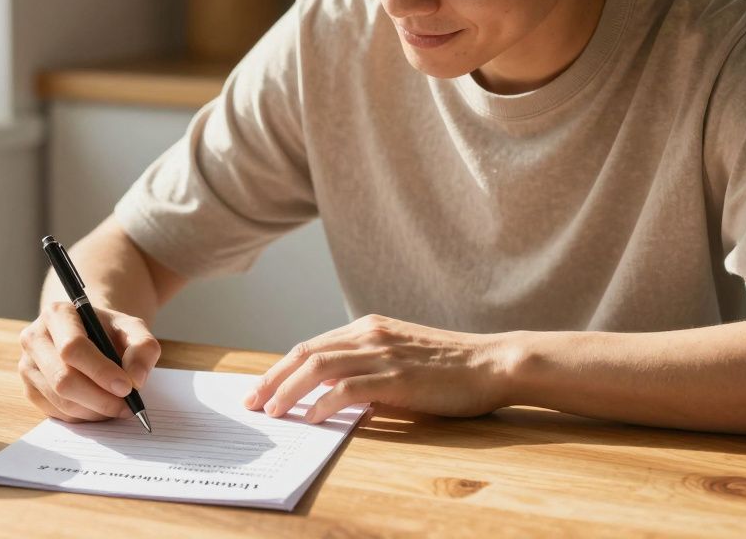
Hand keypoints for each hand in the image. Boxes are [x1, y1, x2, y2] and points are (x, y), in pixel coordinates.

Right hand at [18, 301, 160, 422]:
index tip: (127, 387)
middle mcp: (35, 338)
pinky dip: (84, 416)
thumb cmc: (109, 331)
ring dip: (95, 410)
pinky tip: (100, 406)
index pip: (73, 347)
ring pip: (61, 401)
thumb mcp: (132, 328)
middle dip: (100, 398)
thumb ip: (143, 348)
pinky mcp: (30, 390)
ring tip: (118, 405)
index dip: (100, 371)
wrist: (90, 335)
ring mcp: (28, 366)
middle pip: (63, 379)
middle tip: (127, 405)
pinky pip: (57, 413)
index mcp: (57, 314)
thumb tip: (135, 380)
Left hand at [243, 314, 512, 423]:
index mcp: (368, 327)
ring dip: (289, 391)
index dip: (280, 369)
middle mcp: (369, 334)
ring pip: (319, 367)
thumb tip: (331, 391)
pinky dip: (323, 403)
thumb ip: (367, 365)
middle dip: (272, 379)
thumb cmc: (450, 366)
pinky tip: (311, 418)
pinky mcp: (397, 376)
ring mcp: (383, 354)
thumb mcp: (400, 356)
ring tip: (273, 412)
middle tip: (252, 403)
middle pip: (305, 353)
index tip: (260, 389)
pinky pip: (348, 388)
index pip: (311, 346)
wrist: (493, 363)